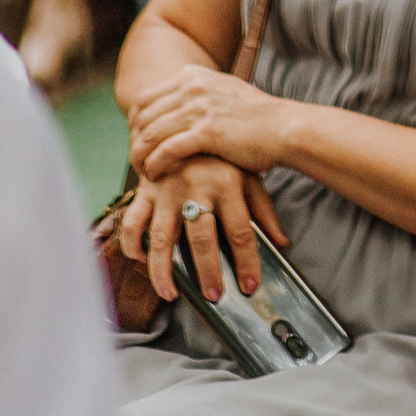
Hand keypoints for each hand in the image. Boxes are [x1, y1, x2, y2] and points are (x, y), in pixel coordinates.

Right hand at [113, 157, 285, 303]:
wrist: (186, 120)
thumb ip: (264, 209)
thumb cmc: (222, 154)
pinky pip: (133, 223)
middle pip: (202, 238)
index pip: (241, 231)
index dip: (246, 261)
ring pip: (162, 238)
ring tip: (170, 293)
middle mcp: (196, 189)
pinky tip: (141, 262)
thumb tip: (282, 243)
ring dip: (164, 270)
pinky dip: (133, 245)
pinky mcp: (144, 191)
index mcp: (228, 184)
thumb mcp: (250, 174)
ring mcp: (167, 191)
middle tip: (215, 295)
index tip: (250, 285)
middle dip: (208, 271)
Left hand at [128, 64, 299, 178]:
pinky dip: (155, 165)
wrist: (287, 128)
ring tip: (144, 171)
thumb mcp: (226, 92)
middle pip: (142, 117)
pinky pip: (165, 151)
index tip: (137, 141)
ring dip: (140, 157)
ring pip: (148, 135)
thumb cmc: (259, 118)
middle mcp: (193, 87)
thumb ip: (199, 93)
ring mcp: (199, 108)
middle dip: (134, 142)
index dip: (134, 123)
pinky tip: (155, 175)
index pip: (145, 98)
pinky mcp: (206, 132)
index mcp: (195, 76)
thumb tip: (175, 104)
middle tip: (138, 160)